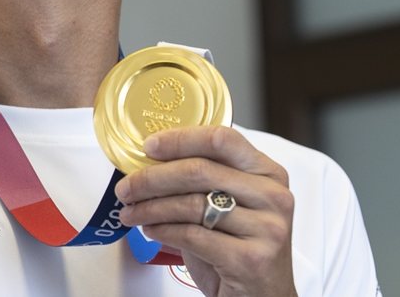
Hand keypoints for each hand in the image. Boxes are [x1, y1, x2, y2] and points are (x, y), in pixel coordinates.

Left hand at [114, 126, 297, 296]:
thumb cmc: (239, 248)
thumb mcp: (229, 205)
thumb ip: (204, 179)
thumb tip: (150, 160)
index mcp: (269, 173)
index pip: (222, 139)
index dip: (180, 139)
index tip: (148, 146)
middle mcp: (273, 197)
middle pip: (199, 171)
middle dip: (152, 178)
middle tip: (126, 188)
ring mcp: (266, 229)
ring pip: (191, 204)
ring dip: (150, 208)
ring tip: (131, 213)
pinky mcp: (251, 259)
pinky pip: (192, 236)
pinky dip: (163, 231)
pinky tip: (151, 231)